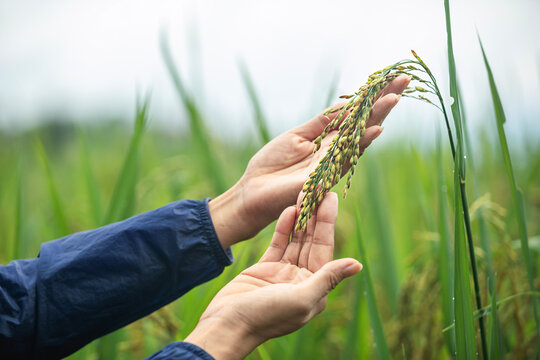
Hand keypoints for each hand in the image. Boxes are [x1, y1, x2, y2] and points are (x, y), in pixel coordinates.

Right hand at [186, 193, 361, 359]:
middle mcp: (302, 279)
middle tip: (319, 188)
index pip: (325, 249)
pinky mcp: (265, 268)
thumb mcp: (302, 298)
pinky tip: (289, 210)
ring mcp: (283, 273)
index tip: (332, 198)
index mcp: (316, 288)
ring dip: (301, 218)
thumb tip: (357, 264)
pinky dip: (284, 228)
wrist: (227, 325)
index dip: (328, 222)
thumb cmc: (266, 317)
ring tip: (304, 193)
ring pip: (296, 240)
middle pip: (312, 241)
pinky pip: (278, 244)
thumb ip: (328, 278)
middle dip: (315, 215)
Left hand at [209, 75, 409, 247]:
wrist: (253, 191)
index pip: (355, 115)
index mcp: (328, 139)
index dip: (372, 98)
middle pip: (366, 123)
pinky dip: (361, 143)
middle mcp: (336, 150)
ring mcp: (333, 163)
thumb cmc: (272, 165)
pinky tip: (376, 129)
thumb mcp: (296, 136)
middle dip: (384, 103)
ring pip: (361, 138)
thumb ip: (321, 123)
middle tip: (404, 81)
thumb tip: (343, 105)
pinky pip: (347, 158)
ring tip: (394, 98)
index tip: (389, 78)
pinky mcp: (325, 176)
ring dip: (378, 118)